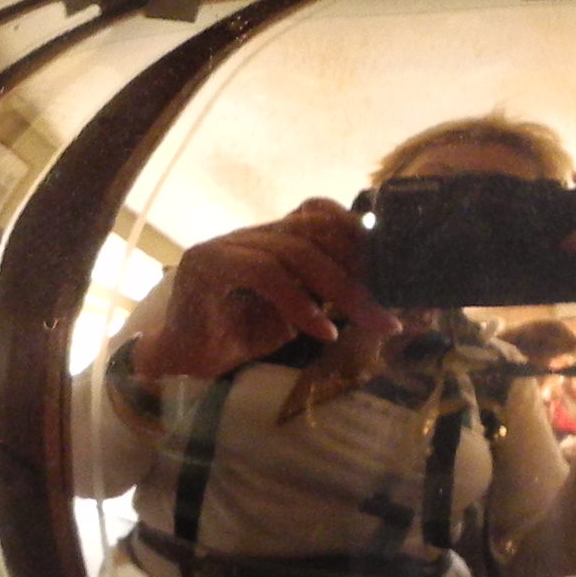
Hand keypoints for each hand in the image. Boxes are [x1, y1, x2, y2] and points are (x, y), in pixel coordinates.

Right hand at [129, 199, 397, 384]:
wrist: (182, 364)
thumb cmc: (239, 337)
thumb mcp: (295, 313)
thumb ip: (325, 294)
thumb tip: (380, 297)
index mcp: (271, 236)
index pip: (320, 212)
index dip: (357, 234)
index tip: (392, 272)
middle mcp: (251, 233)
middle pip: (315, 230)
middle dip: (359, 268)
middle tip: (387, 310)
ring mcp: (226, 244)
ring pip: (295, 250)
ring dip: (340, 288)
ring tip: (366, 322)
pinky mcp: (207, 265)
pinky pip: (265, 274)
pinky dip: (300, 303)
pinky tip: (320, 331)